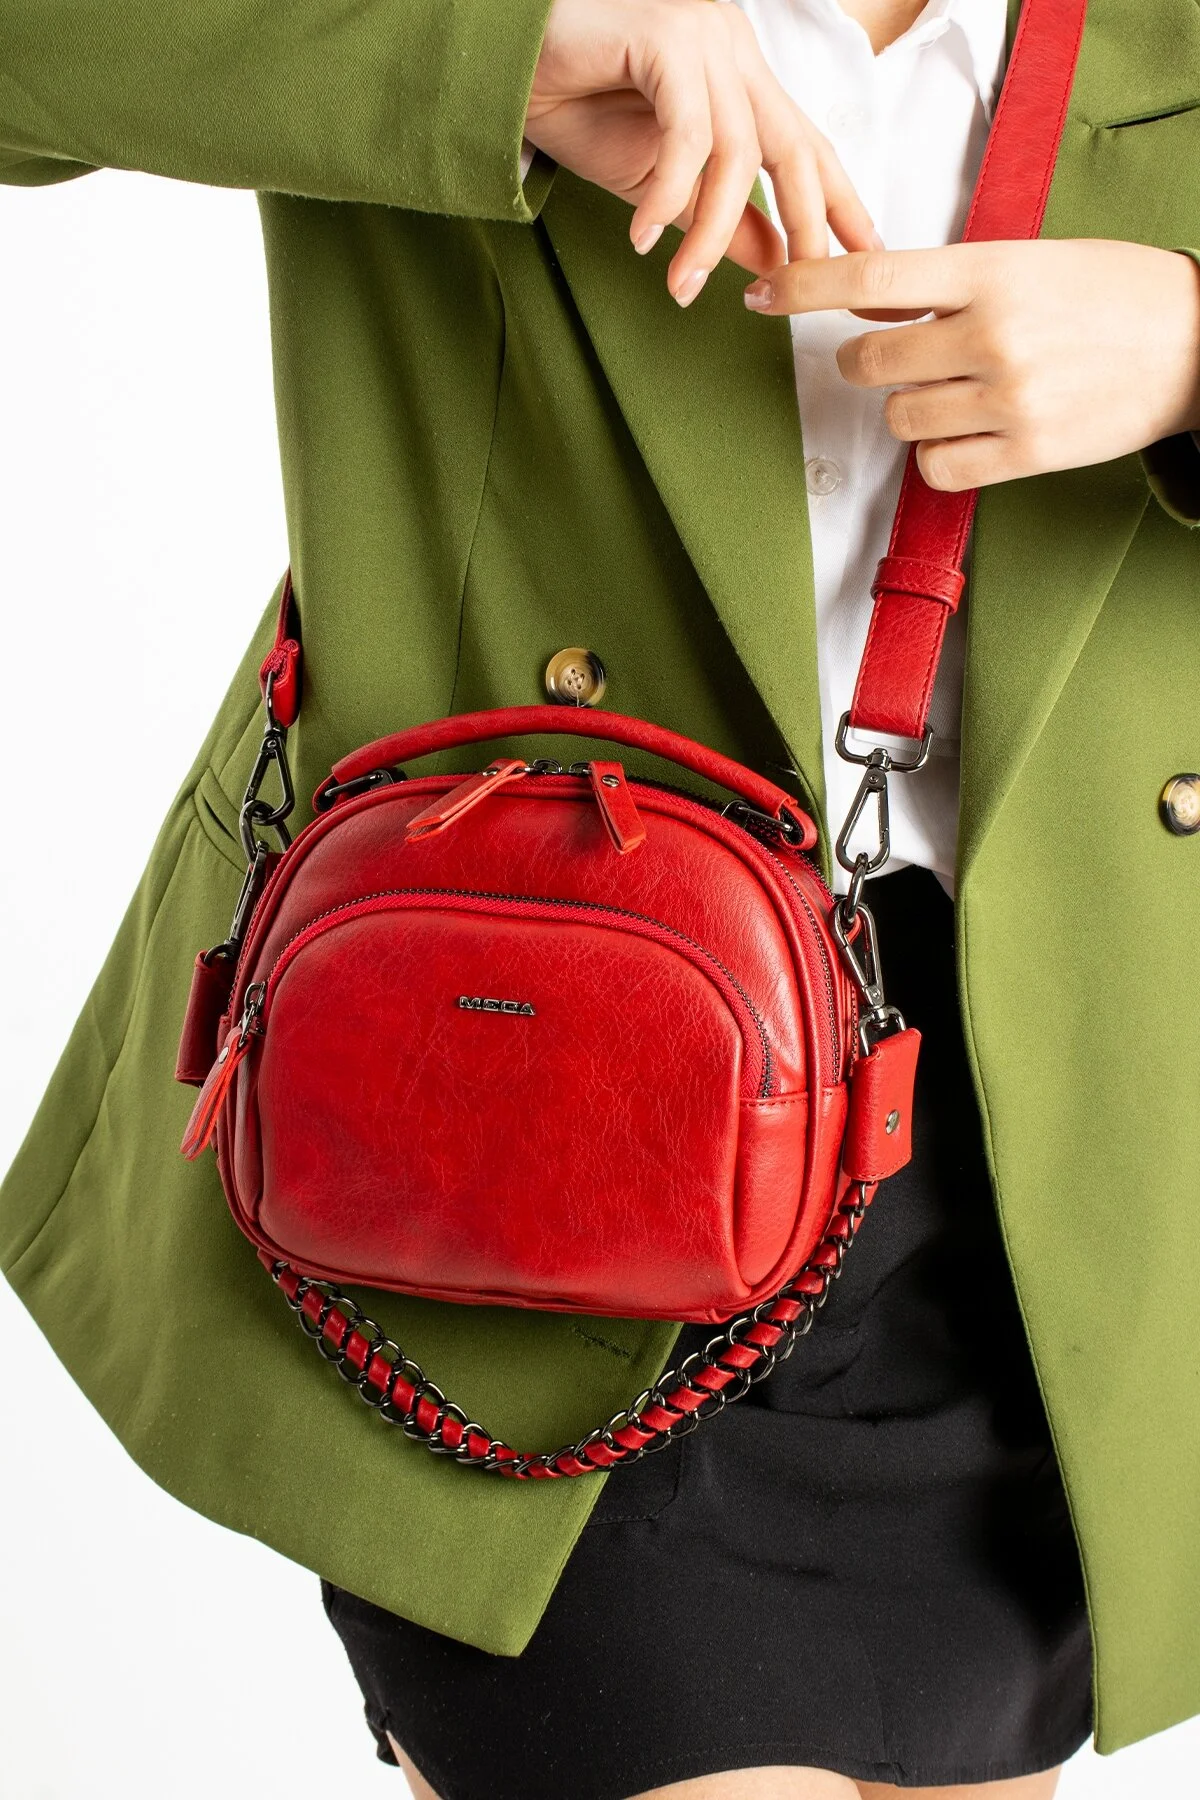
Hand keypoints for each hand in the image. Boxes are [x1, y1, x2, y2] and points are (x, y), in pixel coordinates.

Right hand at [526, 0, 878, 305]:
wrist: (505, 75)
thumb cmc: (577, 115)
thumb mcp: (663, 188)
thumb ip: (722, 218)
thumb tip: (777, 261)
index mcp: (742, 77)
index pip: (808, 145)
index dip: (841, 204)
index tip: (867, 260)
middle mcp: (733, 49)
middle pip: (794, 147)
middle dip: (803, 224)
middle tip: (799, 290)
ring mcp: (705, 37)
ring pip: (737, 152)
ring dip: (711, 232)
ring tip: (682, 286)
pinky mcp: (668, 37)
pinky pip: (687, 134)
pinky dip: (667, 195)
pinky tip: (642, 239)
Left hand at [743, 240, 1199, 489]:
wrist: (1197, 341)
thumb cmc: (1111, 295)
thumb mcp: (1029, 263)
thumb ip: (948, 285)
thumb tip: (867, 304)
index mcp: (991, 270)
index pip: (872, 276)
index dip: (803, 284)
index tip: (760, 292)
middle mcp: (993, 332)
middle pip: (869, 362)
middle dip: (869, 363)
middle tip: (902, 357)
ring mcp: (1008, 396)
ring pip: (900, 419)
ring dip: (914, 410)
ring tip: (963, 392)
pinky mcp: (1025, 451)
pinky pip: (935, 468)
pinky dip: (940, 456)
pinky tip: (973, 432)